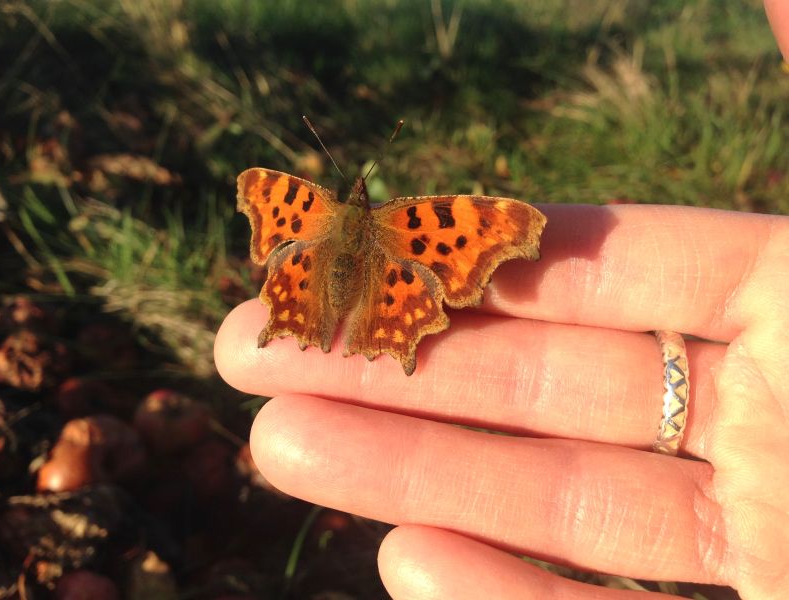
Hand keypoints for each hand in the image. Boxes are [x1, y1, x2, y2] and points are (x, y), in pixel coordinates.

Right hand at [216, 204, 788, 598]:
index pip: (619, 266)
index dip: (485, 254)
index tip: (360, 248)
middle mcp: (770, 425)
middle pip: (554, 383)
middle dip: (401, 364)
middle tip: (262, 346)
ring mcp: (754, 539)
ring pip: (560, 499)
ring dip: (415, 476)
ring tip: (280, 444)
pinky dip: (503, 592)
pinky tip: (405, 559)